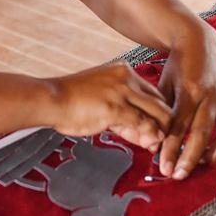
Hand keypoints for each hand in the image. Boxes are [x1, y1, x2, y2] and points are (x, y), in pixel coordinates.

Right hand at [48, 62, 172, 149]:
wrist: (51, 99)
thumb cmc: (71, 101)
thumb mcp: (102, 99)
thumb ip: (123, 113)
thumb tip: (140, 131)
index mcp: (122, 70)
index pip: (152, 92)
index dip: (157, 113)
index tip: (155, 127)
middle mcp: (126, 77)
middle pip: (159, 101)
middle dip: (164, 123)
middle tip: (160, 140)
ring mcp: (121, 91)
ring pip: (156, 112)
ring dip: (160, 131)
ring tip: (155, 145)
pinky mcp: (115, 107)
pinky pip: (142, 123)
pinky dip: (149, 135)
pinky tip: (148, 143)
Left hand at [157, 24, 215, 179]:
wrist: (198, 41)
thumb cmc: (177, 65)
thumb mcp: (164, 85)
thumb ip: (162, 113)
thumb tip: (155, 143)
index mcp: (189, 91)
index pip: (179, 127)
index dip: (170, 149)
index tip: (164, 168)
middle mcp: (210, 96)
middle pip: (202, 134)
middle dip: (190, 158)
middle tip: (178, 175)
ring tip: (202, 162)